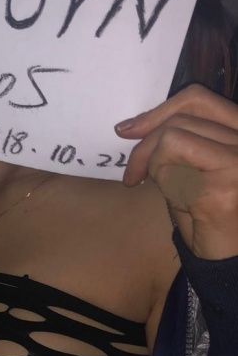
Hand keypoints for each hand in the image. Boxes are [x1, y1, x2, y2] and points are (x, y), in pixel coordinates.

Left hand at [116, 84, 237, 259]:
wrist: (227, 256)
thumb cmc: (208, 213)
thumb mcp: (192, 167)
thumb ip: (178, 140)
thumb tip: (134, 124)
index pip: (199, 100)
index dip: (159, 111)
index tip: (129, 130)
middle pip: (181, 118)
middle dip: (144, 144)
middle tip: (132, 172)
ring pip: (173, 137)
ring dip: (152, 164)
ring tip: (158, 187)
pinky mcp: (227, 183)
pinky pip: (172, 166)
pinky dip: (162, 180)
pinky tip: (175, 200)